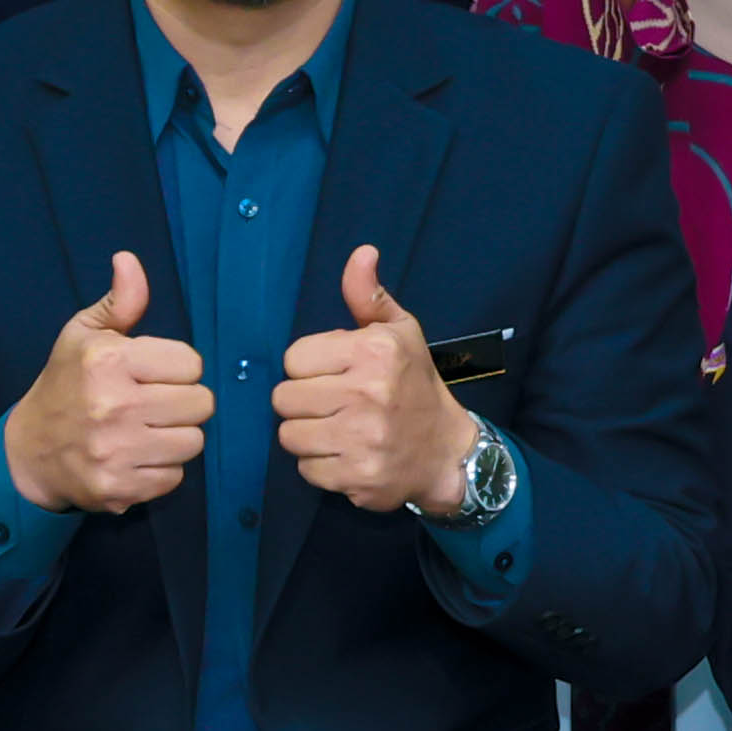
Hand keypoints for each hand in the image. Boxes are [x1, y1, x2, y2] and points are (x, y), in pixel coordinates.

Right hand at [1, 250, 213, 514]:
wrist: (28, 451)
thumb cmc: (65, 384)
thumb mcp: (83, 335)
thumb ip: (118, 302)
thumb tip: (129, 261)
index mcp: (108, 361)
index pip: (191, 364)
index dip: (177, 368)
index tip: (152, 375)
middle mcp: (113, 406)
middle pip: (200, 404)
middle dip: (182, 403)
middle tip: (153, 404)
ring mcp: (116, 451)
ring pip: (193, 442)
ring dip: (175, 438)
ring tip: (146, 431)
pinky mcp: (118, 488)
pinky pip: (175, 478)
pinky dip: (160, 470)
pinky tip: (136, 458)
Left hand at [274, 243, 483, 515]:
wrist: (447, 452)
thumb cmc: (415, 385)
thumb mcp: (399, 333)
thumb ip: (369, 295)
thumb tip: (362, 253)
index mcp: (374, 351)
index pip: (293, 359)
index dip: (308, 368)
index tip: (332, 374)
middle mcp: (368, 394)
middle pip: (284, 399)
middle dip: (302, 403)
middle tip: (331, 405)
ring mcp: (362, 439)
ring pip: (289, 436)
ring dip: (307, 435)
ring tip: (336, 430)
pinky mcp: (358, 477)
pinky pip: (306, 470)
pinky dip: (320, 466)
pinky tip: (344, 455)